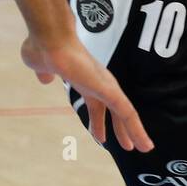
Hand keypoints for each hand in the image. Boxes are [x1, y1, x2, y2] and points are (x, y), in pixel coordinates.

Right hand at [21, 34, 152, 151]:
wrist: (48, 38)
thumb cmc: (44, 48)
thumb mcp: (41, 67)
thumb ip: (45, 73)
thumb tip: (45, 77)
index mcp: (85, 82)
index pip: (97, 106)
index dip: (99, 123)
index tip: (101, 138)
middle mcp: (99, 83)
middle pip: (115, 111)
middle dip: (122, 130)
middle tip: (130, 146)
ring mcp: (105, 85)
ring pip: (126, 113)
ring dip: (135, 131)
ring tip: (145, 148)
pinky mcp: (107, 88)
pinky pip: (125, 110)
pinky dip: (134, 126)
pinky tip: (139, 139)